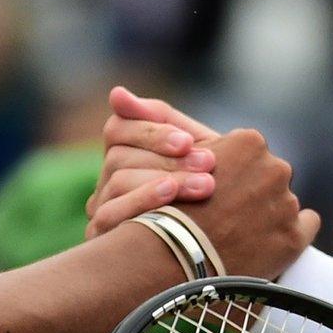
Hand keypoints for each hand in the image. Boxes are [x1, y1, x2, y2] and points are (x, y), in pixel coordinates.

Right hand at [90, 87, 222, 238]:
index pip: (117, 128)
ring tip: (205, 186)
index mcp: (124, 155)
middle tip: (209, 164)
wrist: (231, 239)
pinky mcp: (102, 239)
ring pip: (118, 183)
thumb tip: (116, 93)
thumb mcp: (193, 148)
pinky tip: (174, 205)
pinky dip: (142, 204)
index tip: (187, 141)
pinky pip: (110, 216)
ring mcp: (101, 210)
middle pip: (119, 157)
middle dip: (167, 159)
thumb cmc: (213, 187)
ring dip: (163, 181)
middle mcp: (106, 182)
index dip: (151, 132)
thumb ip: (159, 118)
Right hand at [170, 128, 318, 279]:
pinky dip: (294, 229)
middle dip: (255, 189)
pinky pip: (307, 224)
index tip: (219, 187)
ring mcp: (286, 203)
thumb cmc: (174, 207)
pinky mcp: (293, 237)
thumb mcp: (187, 160)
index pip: (252, 151)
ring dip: (269, 212)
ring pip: (284, 201)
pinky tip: (273, 239)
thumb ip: (216, 149)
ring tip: (239, 233)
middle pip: (271, 174)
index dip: (235, 171)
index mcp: (250, 142)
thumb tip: (228, 149)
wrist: (174, 255)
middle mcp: (275, 168)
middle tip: (229, 213)